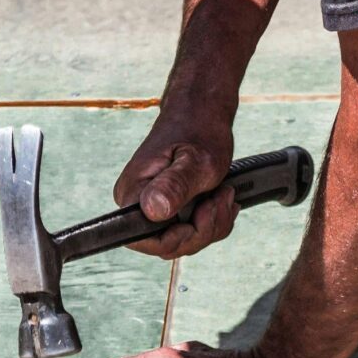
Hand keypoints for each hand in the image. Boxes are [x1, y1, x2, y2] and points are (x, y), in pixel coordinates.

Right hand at [114, 106, 236, 258]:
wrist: (202, 112)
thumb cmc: (198, 129)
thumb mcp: (197, 160)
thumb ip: (176, 186)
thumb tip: (153, 210)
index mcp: (133, 194)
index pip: (146, 242)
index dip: (179, 239)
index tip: (202, 212)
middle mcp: (137, 204)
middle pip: (170, 245)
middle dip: (204, 229)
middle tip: (222, 196)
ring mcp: (153, 207)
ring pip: (186, 240)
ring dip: (213, 222)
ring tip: (224, 192)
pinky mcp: (170, 208)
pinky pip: (193, 231)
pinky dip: (214, 219)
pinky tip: (222, 197)